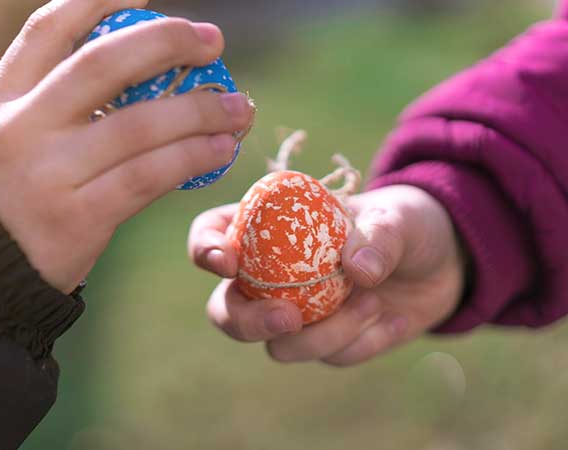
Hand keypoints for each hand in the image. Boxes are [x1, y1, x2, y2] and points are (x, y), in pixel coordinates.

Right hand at [0, 0, 253, 292]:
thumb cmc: (10, 194)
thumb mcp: (8, 135)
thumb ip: (50, 97)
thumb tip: (135, 57)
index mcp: (0, 100)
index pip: (47, 30)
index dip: (96, 0)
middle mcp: (20, 129)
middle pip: (101, 65)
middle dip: (164, 42)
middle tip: (211, 41)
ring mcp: (48, 175)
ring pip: (138, 126)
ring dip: (200, 112)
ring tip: (238, 107)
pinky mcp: (78, 218)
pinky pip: (148, 177)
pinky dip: (192, 158)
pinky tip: (220, 149)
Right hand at [188, 185, 465, 365]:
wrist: (444, 262)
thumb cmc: (406, 223)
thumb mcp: (399, 217)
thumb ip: (379, 236)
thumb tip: (357, 271)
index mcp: (268, 227)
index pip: (211, 234)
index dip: (205, 250)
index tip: (227, 263)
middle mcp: (270, 276)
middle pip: (226, 311)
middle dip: (248, 322)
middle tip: (288, 318)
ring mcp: (296, 314)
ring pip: (280, 347)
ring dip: (326, 333)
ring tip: (375, 302)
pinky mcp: (328, 344)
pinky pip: (332, 357)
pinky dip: (365, 341)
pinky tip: (395, 319)